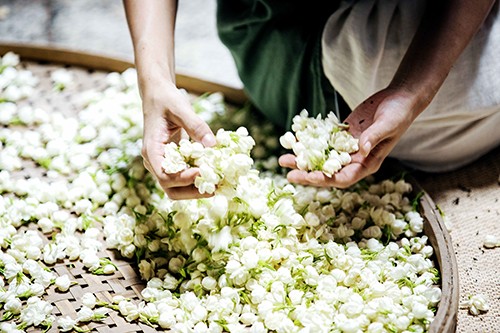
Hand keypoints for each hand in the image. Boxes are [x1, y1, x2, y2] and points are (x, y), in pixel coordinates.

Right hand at [141, 82, 215, 199]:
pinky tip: (214, 175)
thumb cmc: (166, 99)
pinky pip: (184, 177)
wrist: (158, 95)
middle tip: (215, 187)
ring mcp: (163, 163)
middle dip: (192, 192)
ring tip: (217, 183)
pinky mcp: (173, 161)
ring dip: (196, 189)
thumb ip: (196, 126)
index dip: (183, 179)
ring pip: (177, 187)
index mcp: (152, 150)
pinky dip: (198, 179)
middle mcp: (155, 161)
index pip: (164, 175)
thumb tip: (212, 144)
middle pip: (170, 188)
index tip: (202, 172)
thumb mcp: (180, 108)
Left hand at [279, 87, 418, 187]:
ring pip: (321, 157)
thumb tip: (361, 149)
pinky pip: (322, 141)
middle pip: (328, 171)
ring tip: (283, 157)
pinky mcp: (342, 134)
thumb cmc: (399, 113)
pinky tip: (294, 140)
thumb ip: (374, 137)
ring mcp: (347, 147)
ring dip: (303, 158)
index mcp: (368, 163)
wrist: (400, 97)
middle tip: (287, 173)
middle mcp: (355, 159)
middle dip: (307, 173)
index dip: (325, 179)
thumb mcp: (388, 124)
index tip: (307, 177)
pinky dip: (309, 142)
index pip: (343, 178)